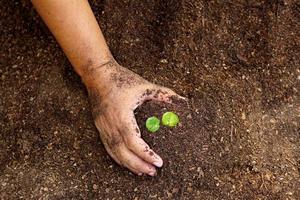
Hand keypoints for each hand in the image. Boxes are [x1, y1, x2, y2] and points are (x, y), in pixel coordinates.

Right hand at [83, 59, 182, 175]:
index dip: (145, 153)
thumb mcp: (144, 86)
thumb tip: (181, 101)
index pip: (133, 140)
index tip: (159, 162)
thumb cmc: (121, 79)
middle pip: (122, 151)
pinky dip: (118, 157)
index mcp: (121, 114)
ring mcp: (102, 126)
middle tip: (153, 172)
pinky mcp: (100, 126)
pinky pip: (108, 147)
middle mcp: (109, 123)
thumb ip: (163, 94)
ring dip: (128, 164)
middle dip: (138, 164)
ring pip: (114, 151)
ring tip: (142, 172)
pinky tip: (127, 163)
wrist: (97, 74)